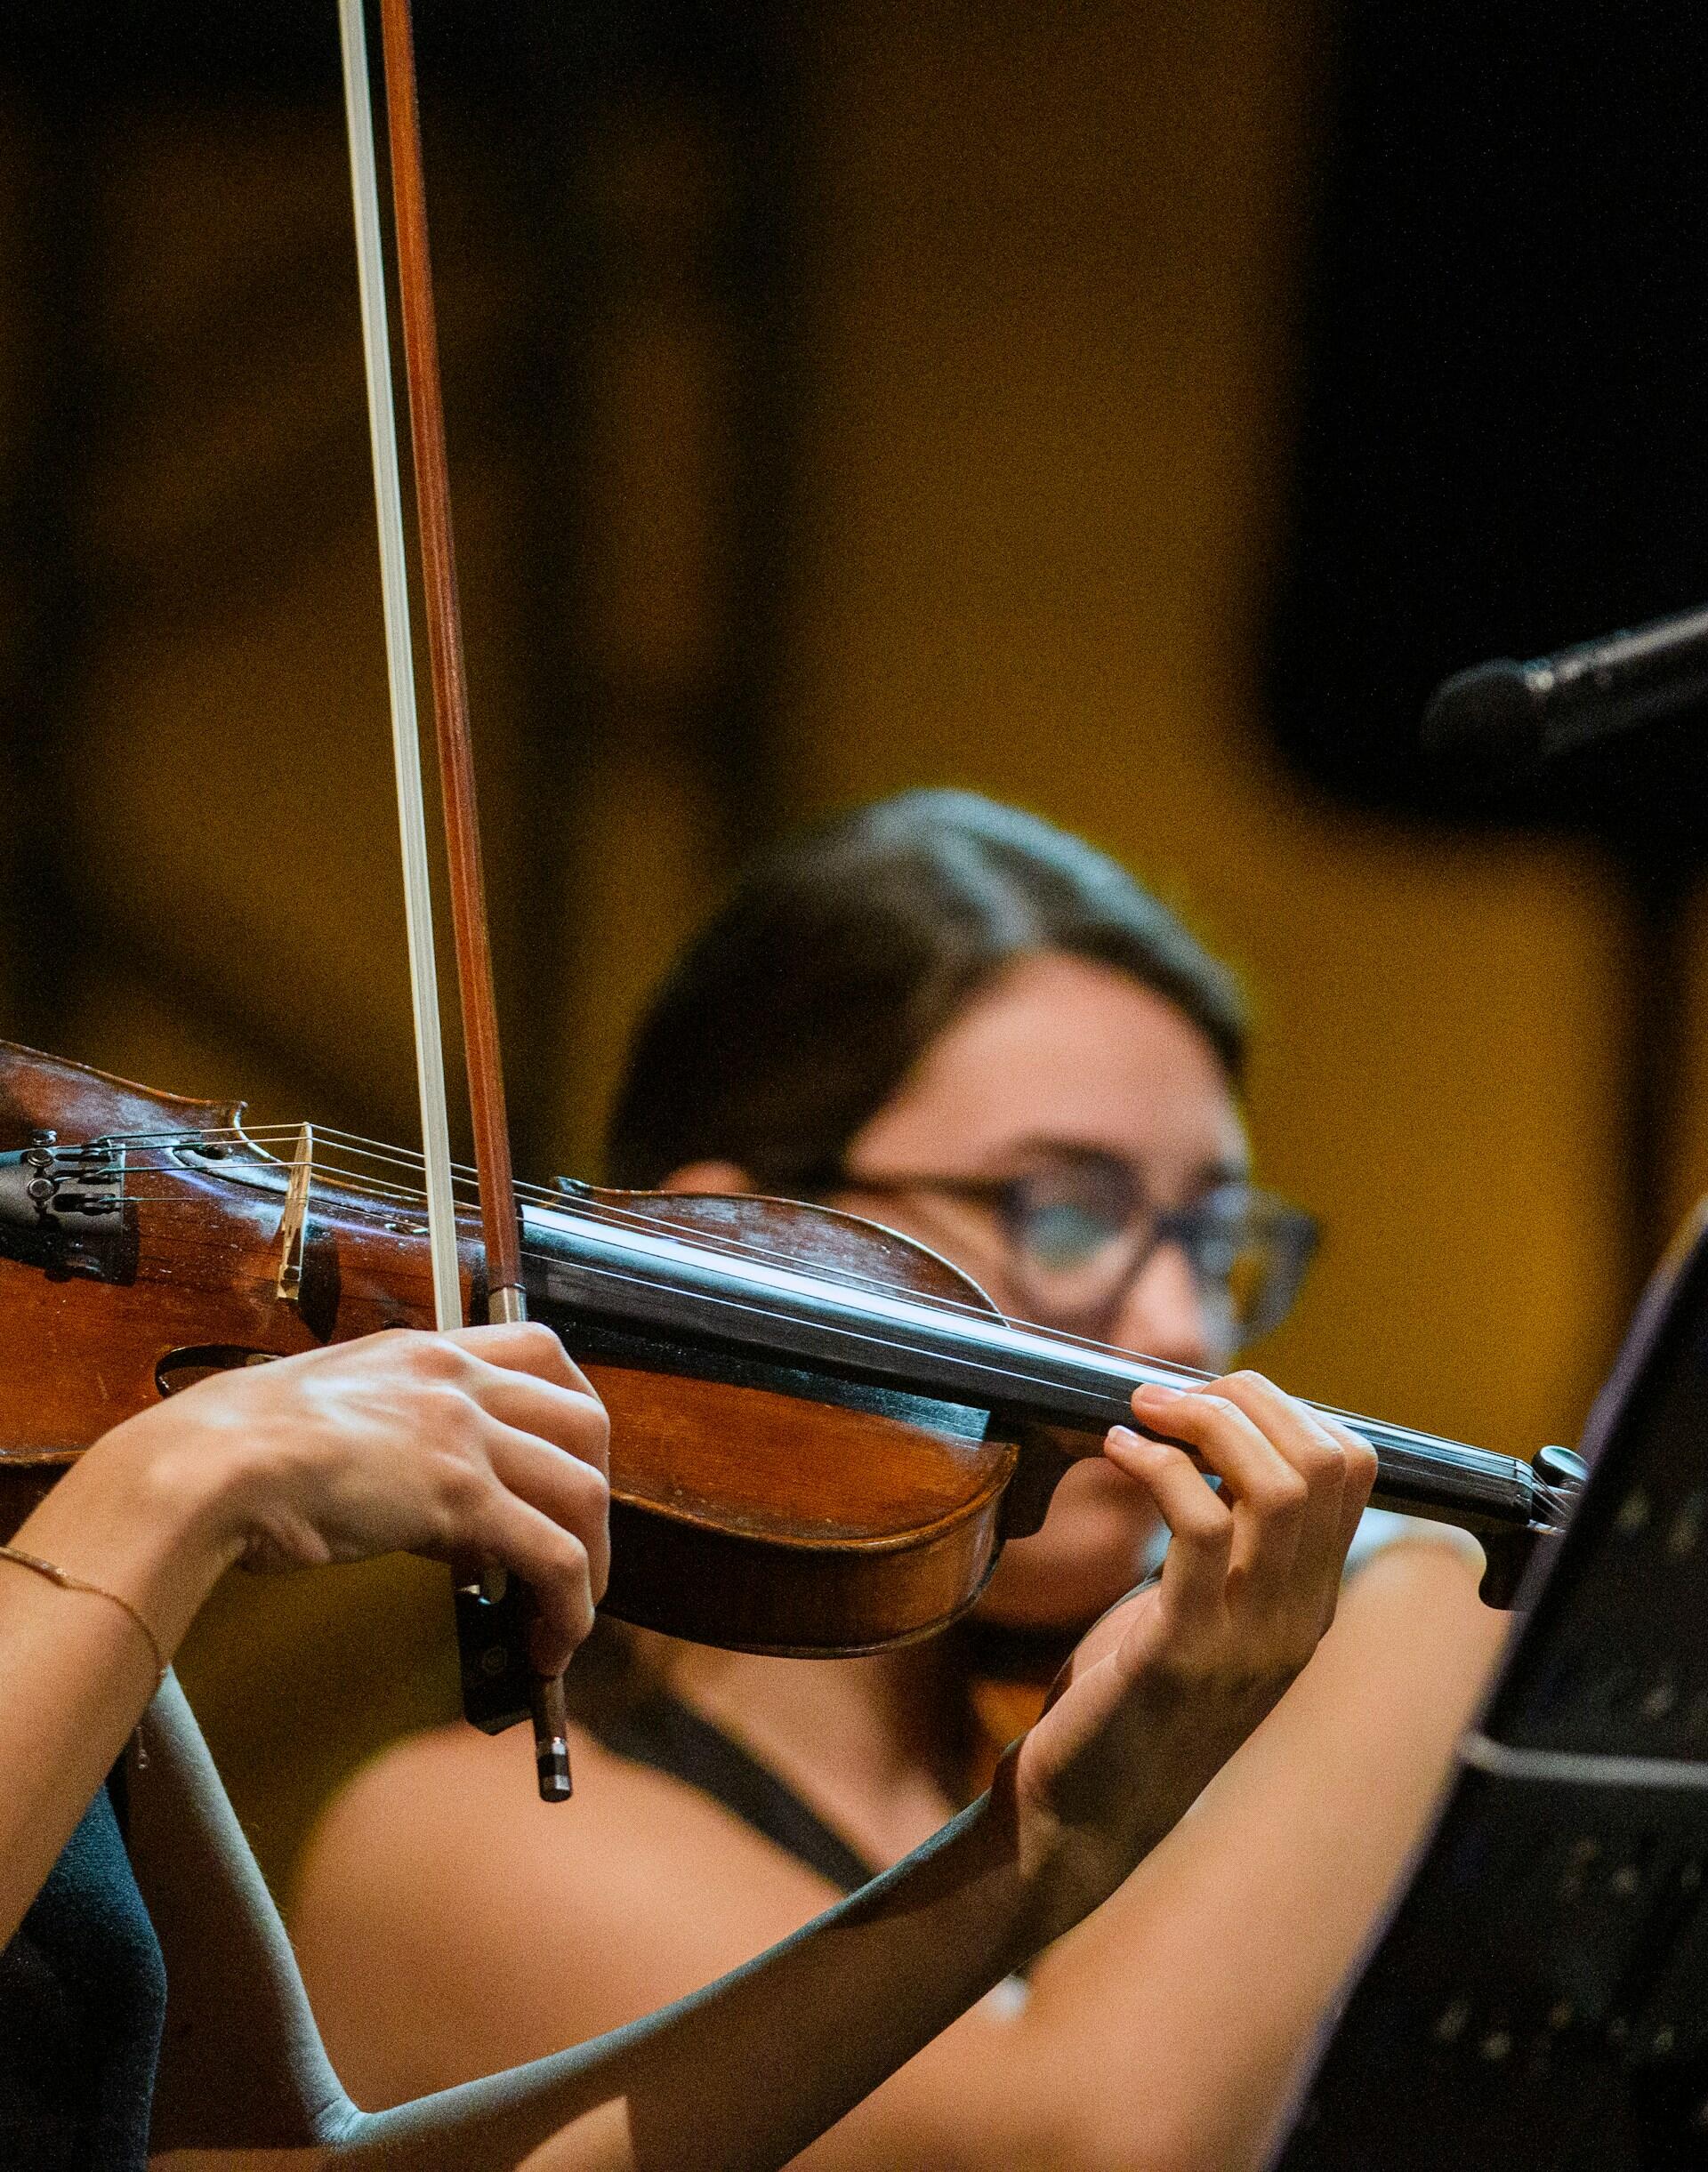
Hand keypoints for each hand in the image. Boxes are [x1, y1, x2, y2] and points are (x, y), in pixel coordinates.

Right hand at [100, 1325, 609, 1674]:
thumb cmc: (237, 1448)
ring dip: (593, 1561)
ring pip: (584, 1490)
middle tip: (579, 1545)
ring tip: (570, 1614)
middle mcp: (457, 1382)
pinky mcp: (461, 1500)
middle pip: (585, 1422)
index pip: (540, 1351)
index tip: (569, 1459)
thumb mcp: (332, 1414)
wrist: (208, 1465)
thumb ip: (393, 1442)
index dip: (572, 1409)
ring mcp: (464, 1436)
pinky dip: (569, 1606)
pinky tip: (551, 1642)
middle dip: (596, 1491)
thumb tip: (431, 1511)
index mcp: (425, 1353)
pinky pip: (553, 1556)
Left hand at [1007, 1370, 1375, 1921]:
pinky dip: (1155, 1465)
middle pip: (1326, 1461)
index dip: (1287, 1408)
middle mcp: (1297, 1618)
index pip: (1355, 1469)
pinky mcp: (1181, 1649)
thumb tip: (1205, 1443)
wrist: (1081, 1819)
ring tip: (1143, 1409)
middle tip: (1173, 1393)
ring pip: (1275, 1485)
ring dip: (1204, 1420)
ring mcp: (1247, 1637)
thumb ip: (1221, 1547)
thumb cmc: (1125, 1706)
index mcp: (1309, 1605)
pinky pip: (1195, 1524)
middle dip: (1249, 1397)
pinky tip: (1115, 1450)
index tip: (1214, 1399)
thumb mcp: (1197, 1619)